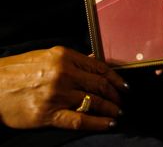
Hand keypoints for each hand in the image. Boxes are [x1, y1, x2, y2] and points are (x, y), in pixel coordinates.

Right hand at [0, 46, 127, 129]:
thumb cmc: (20, 69)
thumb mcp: (48, 56)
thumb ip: (73, 59)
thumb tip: (92, 59)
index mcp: (65, 56)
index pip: (99, 67)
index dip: (116, 78)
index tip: (125, 86)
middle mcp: (64, 73)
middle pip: (99, 85)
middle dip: (115, 95)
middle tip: (122, 101)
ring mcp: (57, 94)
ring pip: (93, 102)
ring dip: (110, 109)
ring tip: (118, 113)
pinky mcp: (48, 114)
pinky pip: (79, 119)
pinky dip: (97, 123)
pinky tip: (108, 124)